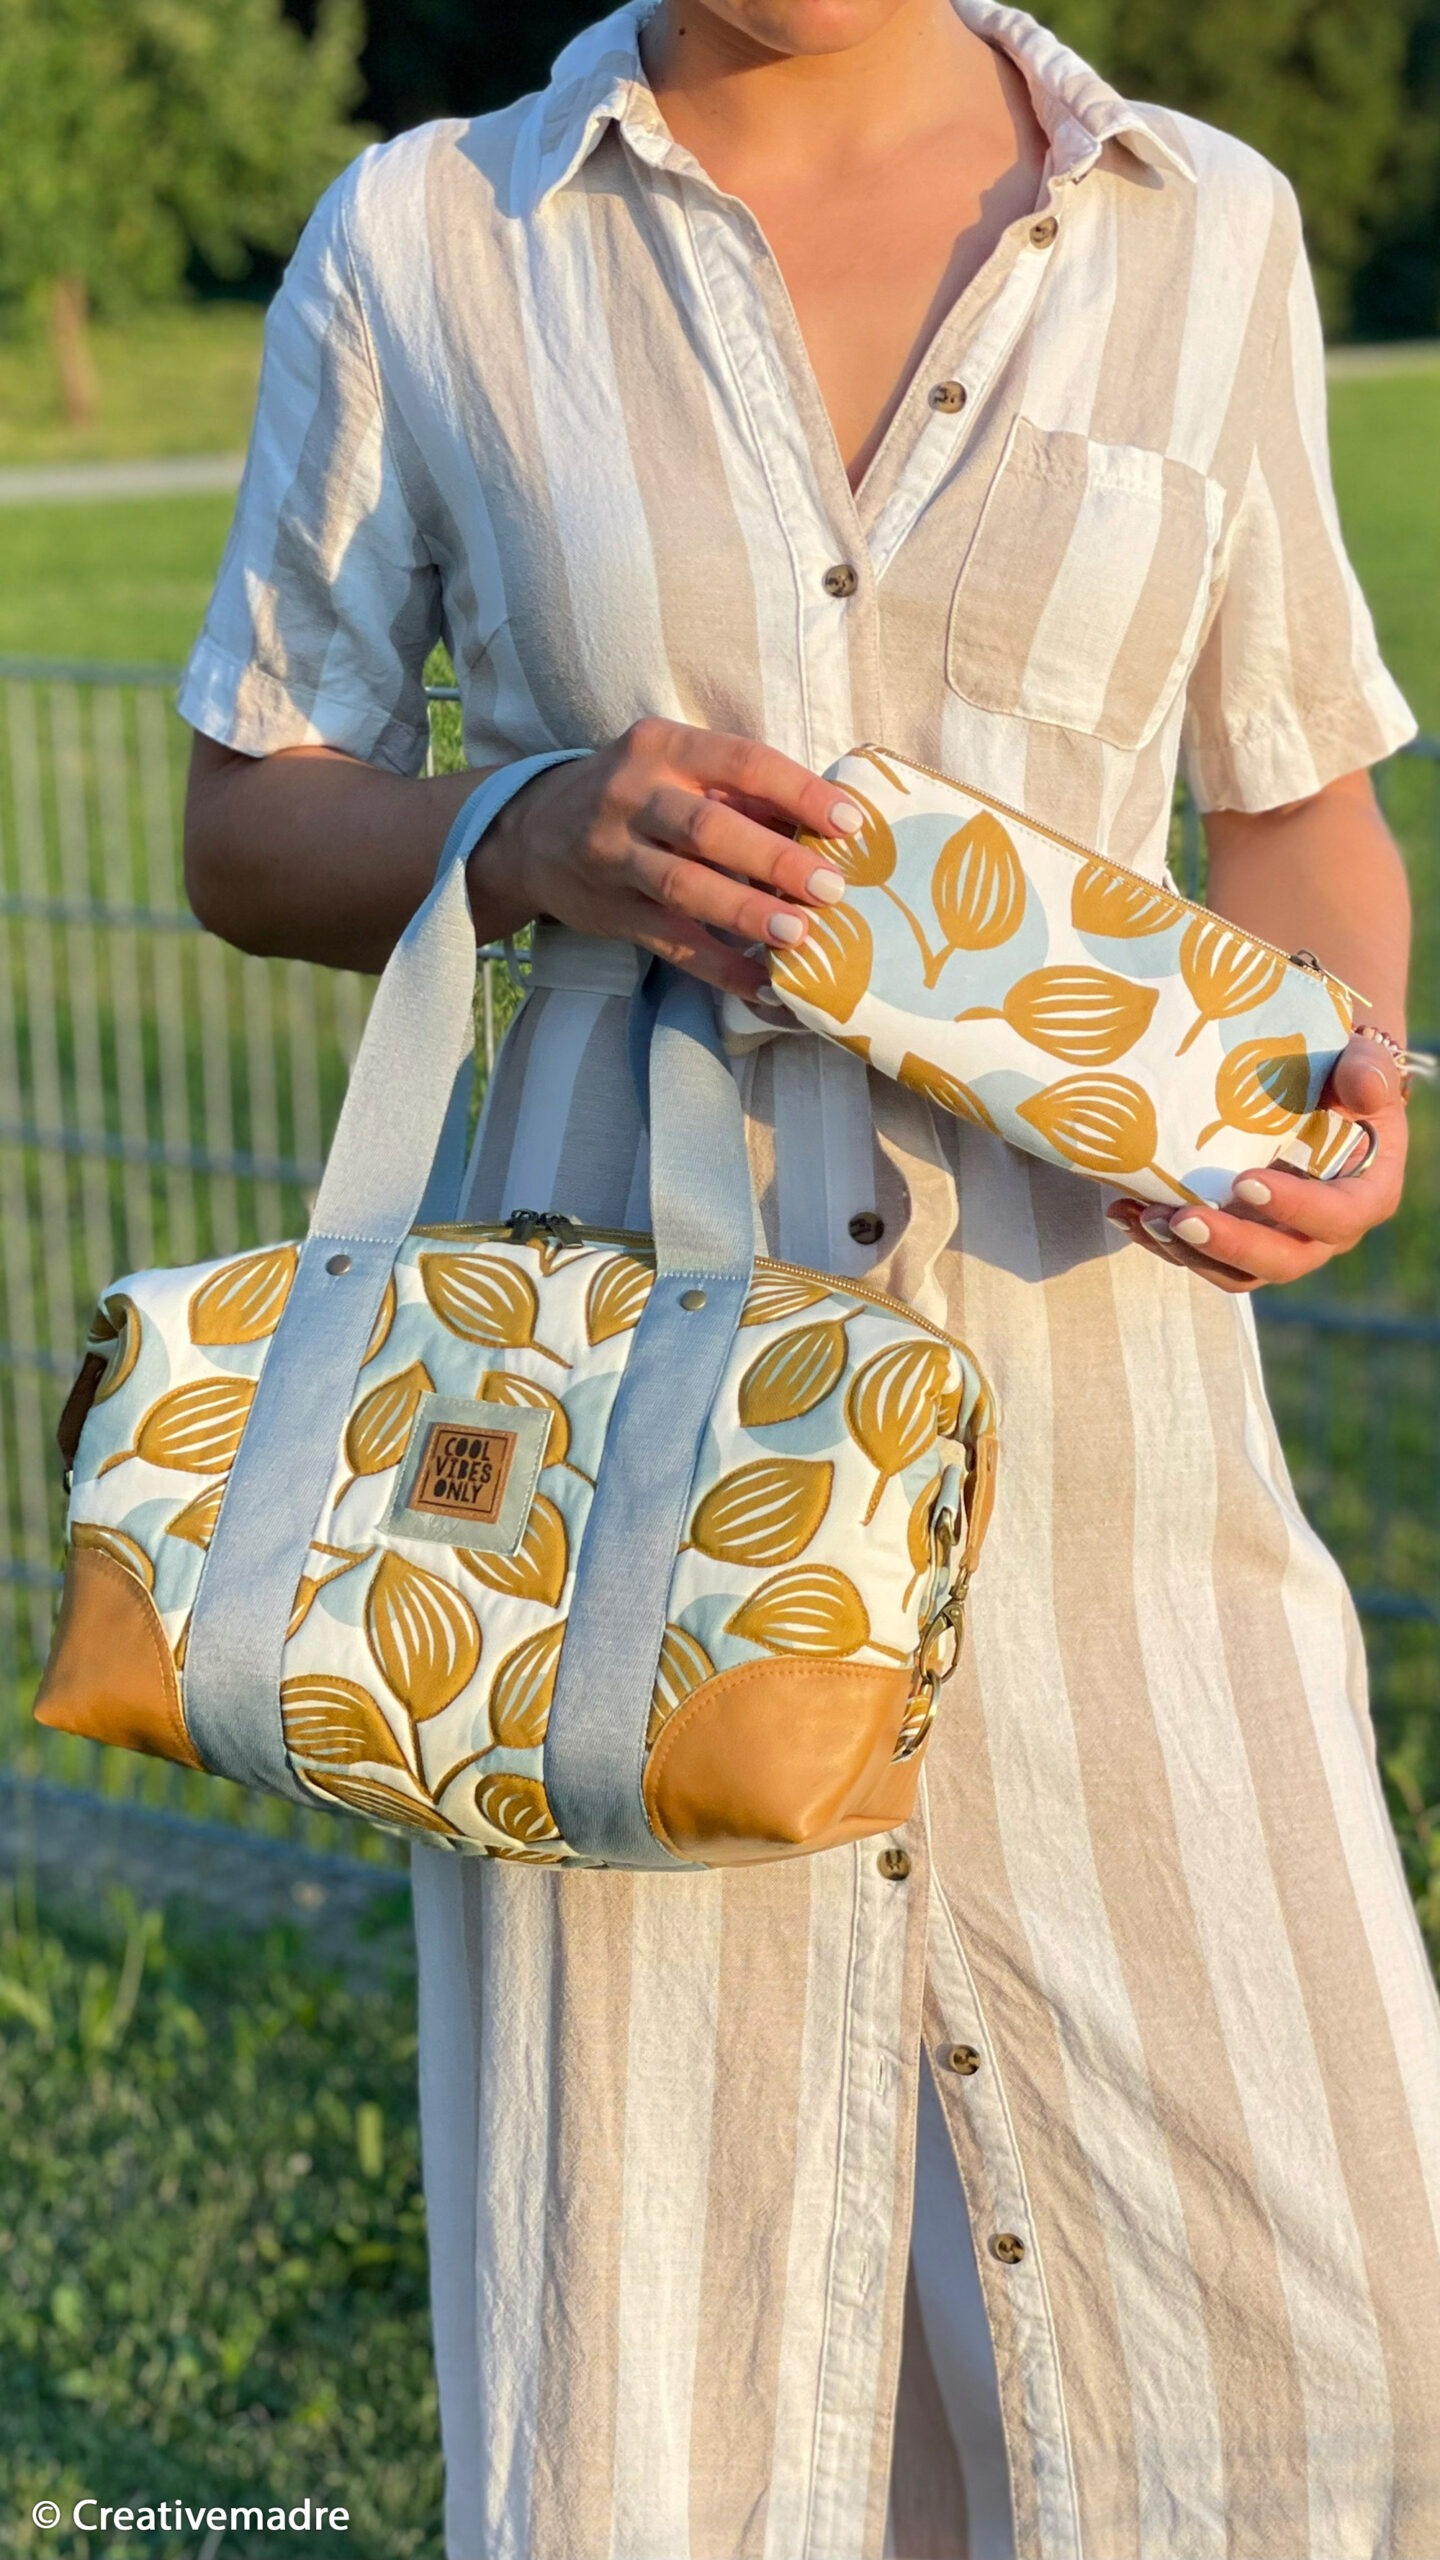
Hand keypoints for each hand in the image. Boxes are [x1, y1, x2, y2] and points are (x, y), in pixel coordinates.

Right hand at [470, 718, 864, 997]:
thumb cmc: (634, 794)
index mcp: (663, 747)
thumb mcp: (677, 768)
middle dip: (775, 859)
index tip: (851, 824)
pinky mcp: (610, 911)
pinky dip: (720, 966)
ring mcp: (614, 856)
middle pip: (709, 828)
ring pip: (685, 886)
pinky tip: (763, 985)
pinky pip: (671, 942)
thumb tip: (829, 829)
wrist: (532, 834)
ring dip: (746, 913)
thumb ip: (742, 793)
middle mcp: (632, 796)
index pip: (742, 762)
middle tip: (831, 888)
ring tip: (800, 935)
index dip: (800, 793)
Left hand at [1105, 1034, 1407, 1292]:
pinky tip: (1125, 1211)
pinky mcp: (1235, 1240)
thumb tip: (1367, 1092)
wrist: (1313, 1091)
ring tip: (1144, 1216)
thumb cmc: (1340, 1075)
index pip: (1336, 1217)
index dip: (1294, 1209)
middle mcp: (1322, 1234)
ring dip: (1185, 1251)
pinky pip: (1198, 1256)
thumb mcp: (1361, 1064)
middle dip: (1228, 1244)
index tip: (1246, 1182)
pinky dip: (1159, 1239)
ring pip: (1233, 1272)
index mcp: (1363, 1197)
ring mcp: (1275, 1242)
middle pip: (1280, 1262)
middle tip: (1182, 1217)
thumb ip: (1366, 1073)